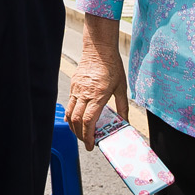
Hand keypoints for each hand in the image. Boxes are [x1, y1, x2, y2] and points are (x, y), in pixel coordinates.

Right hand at [65, 32, 128, 149]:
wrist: (99, 49)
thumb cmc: (112, 66)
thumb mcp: (122, 87)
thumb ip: (122, 107)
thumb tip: (125, 123)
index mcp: (98, 95)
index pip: (88, 120)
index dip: (88, 136)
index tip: (91, 145)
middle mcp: (85, 93)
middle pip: (76, 120)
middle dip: (80, 135)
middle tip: (87, 142)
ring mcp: (77, 89)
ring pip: (69, 113)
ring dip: (73, 127)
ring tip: (81, 134)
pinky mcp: (73, 85)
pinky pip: (69, 104)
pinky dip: (70, 116)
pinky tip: (75, 121)